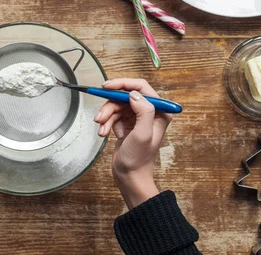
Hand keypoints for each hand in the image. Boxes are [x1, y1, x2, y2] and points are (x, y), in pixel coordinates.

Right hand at [94, 78, 172, 208]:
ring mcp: (137, 117)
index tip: (107, 87)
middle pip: (125, 96)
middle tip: (100, 116)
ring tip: (101, 129)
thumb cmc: (139, 159)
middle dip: (110, 105)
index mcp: (160, 111)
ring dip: (106, 116)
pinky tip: (104, 133)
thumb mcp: (143, 134)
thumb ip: (143, 111)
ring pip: (116, 105)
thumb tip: (133, 94)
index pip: (141, 87)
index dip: (123, 84)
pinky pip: (113, 115)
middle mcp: (150, 111)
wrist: (129, 176)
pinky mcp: (127, 123)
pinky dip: (106, 123)